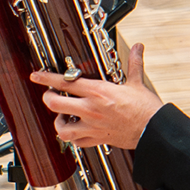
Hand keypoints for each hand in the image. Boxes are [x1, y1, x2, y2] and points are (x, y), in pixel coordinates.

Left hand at [30, 43, 162, 149]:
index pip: (66, 82)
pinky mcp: (96, 139)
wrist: (152, 129)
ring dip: (58, 122)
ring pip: (61, 128)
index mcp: (99, 92)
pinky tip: (75, 132)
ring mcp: (91, 126)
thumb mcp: (137, 82)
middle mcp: (91, 110)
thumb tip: (137, 48)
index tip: (37, 75)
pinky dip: (72, 137)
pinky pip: (76, 142)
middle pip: (55, 104)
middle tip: (49, 95)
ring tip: (61, 116)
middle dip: (48, 98)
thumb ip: (134, 63)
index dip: (47, 78)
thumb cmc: (145, 108)